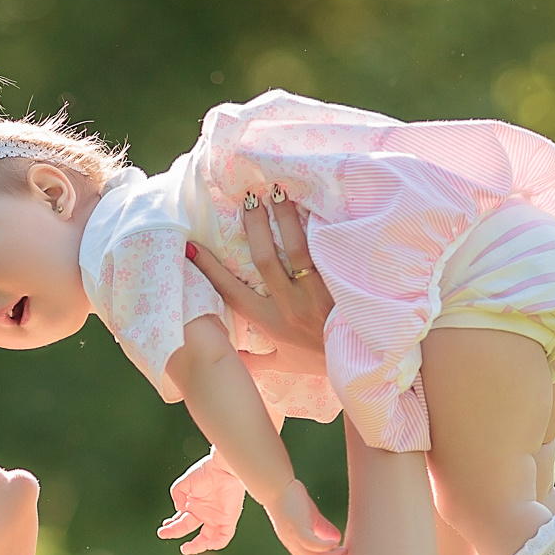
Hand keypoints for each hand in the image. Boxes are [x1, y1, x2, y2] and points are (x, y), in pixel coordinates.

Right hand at [156, 450, 246, 553]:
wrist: (224, 468)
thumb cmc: (206, 472)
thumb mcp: (186, 482)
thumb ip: (177, 493)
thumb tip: (178, 508)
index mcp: (193, 505)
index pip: (181, 520)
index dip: (172, 526)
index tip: (163, 528)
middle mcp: (204, 513)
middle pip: (188, 528)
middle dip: (175, 532)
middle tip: (164, 534)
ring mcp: (216, 518)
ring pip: (206, 539)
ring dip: (196, 546)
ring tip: (185, 548)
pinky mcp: (229, 520)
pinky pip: (224, 537)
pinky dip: (216, 543)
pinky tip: (207, 544)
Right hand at [186, 185, 332, 357]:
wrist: (362, 364)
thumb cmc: (318, 361)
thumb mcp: (282, 364)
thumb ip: (253, 360)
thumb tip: (225, 355)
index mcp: (270, 323)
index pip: (231, 293)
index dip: (209, 270)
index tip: (191, 247)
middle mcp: (290, 305)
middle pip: (265, 259)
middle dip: (254, 226)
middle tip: (248, 198)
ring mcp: (317, 293)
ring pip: (297, 248)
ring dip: (285, 217)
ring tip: (278, 190)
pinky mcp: (340, 283)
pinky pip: (326, 250)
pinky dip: (319, 226)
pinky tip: (314, 205)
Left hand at [262, 478, 345, 554]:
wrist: (276, 486)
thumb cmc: (293, 500)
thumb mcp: (311, 518)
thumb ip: (323, 529)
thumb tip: (337, 540)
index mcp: (294, 543)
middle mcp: (292, 543)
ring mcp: (293, 536)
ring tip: (344, 553)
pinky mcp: (296, 527)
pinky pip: (310, 543)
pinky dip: (323, 546)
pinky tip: (335, 543)